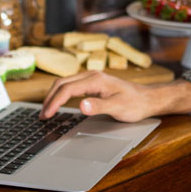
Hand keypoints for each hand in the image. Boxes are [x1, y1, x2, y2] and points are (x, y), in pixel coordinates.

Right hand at [39, 71, 190, 121]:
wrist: (147, 99)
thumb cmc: (135, 104)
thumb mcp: (118, 107)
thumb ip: (98, 106)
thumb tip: (81, 105)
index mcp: (95, 80)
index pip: (66, 89)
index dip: (54, 102)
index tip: (47, 115)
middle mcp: (91, 76)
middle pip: (62, 84)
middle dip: (49, 99)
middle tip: (42, 116)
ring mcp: (91, 79)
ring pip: (65, 84)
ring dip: (53, 96)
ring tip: (47, 111)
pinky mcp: (93, 84)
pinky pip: (71, 87)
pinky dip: (61, 95)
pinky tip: (59, 104)